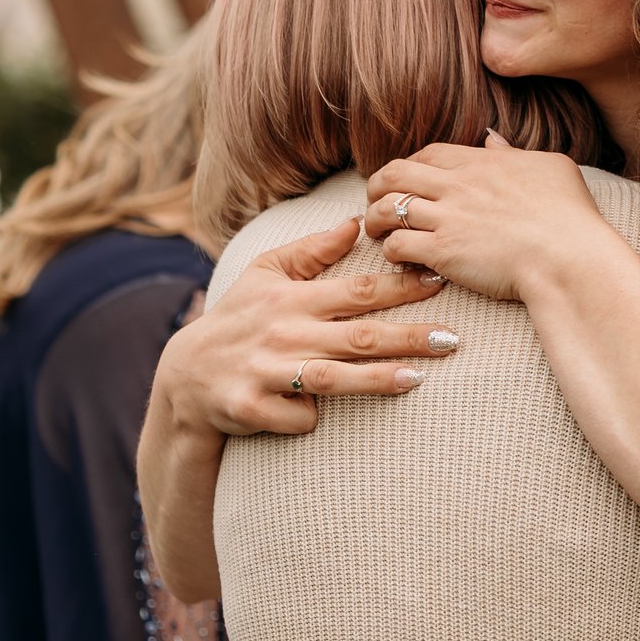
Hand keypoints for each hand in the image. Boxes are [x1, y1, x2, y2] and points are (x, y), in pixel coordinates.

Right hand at [150, 218, 454, 438]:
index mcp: (292, 297)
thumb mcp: (264, 272)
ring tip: (418, 378)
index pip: (357, 289)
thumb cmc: (238, 317)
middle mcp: (283, 332)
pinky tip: (323, 418)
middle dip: (407, 335)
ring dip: (376, 378)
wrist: (185, 376)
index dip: (400, 285)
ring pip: (332, 377)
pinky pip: (294, 416)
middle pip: (356, 335)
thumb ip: (312, 250)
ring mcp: (267, 371)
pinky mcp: (251, 407)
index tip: (439, 280)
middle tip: (454, 339)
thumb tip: (356, 222)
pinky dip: (309, 418)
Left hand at [365, 134, 623, 301]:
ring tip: (376, 231)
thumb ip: (515, 152)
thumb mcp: (551, 167)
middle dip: (376, 186)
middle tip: (375, 202)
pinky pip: (398, 245)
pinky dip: (391, 251)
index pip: (427, 153)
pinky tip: (399, 259)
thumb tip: (493, 138)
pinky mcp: (443, 253)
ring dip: (375, 220)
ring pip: (388, 208)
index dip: (410, 165)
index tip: (407, 180)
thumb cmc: (570, 215)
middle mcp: (456, 185)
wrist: (569, 256)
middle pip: (394, 173)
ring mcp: (447, 218)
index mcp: (480, 163)